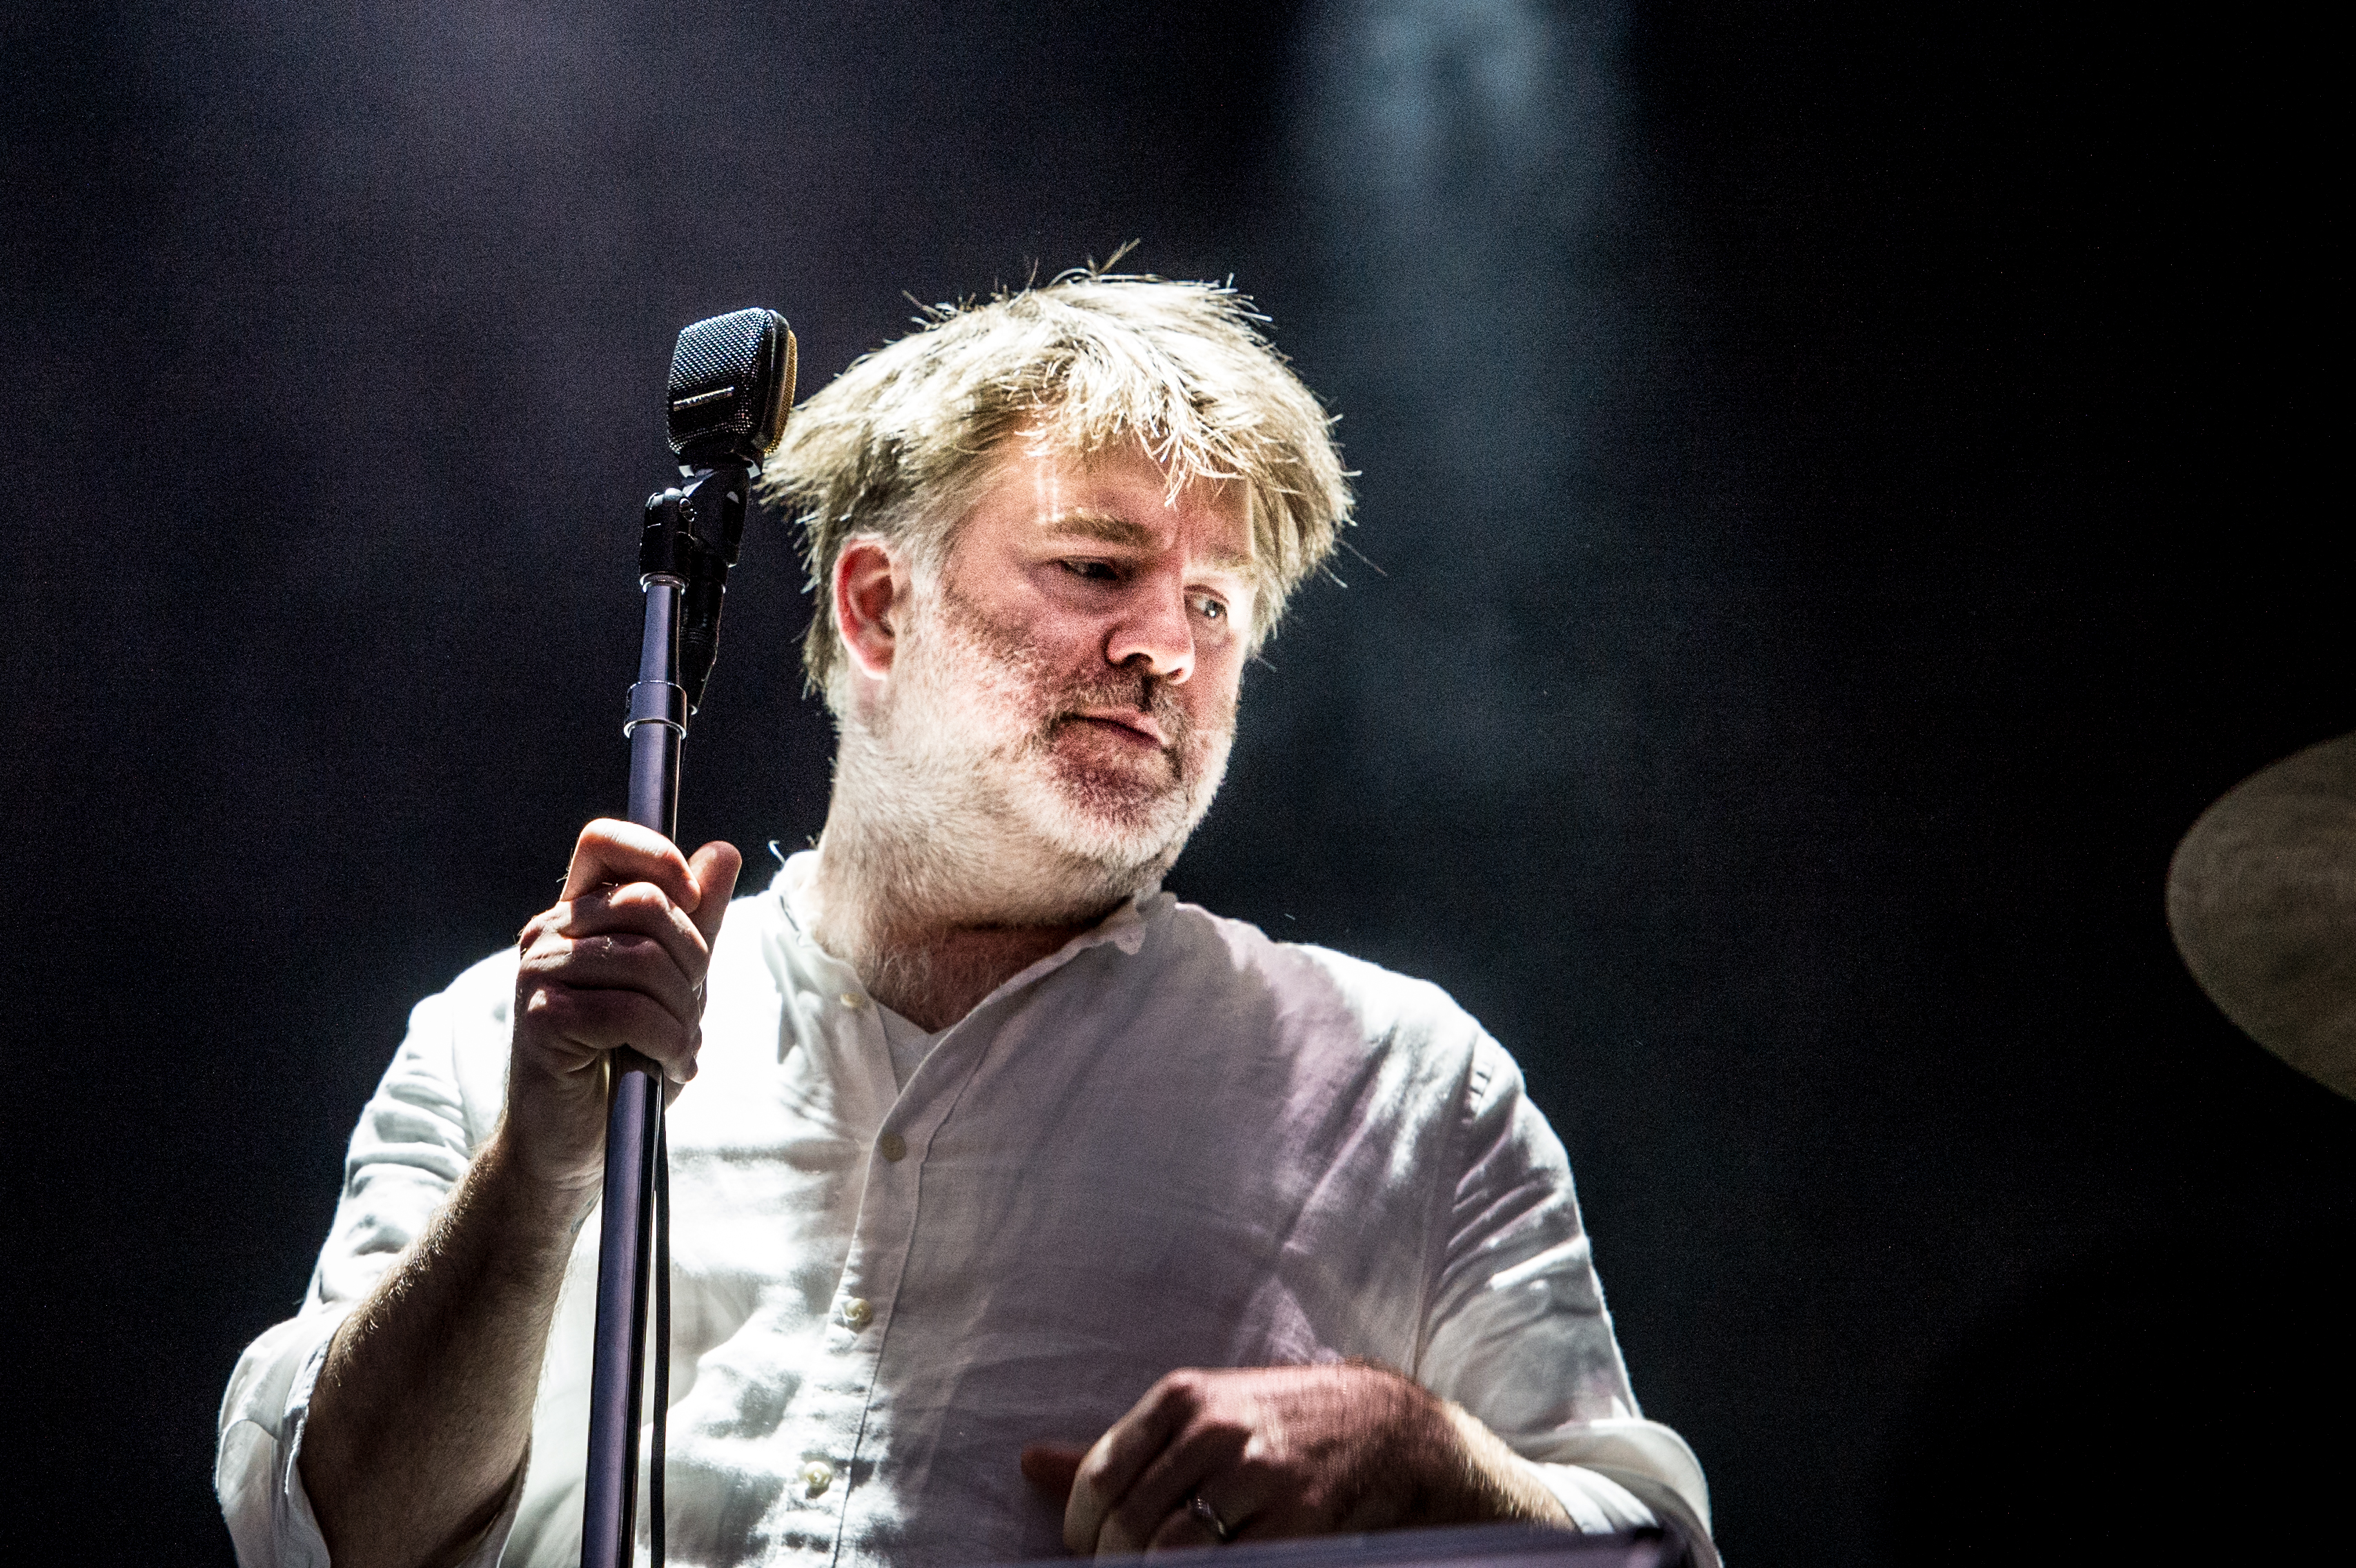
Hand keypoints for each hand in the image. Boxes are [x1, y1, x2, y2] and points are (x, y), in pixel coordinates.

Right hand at [504, 819, 740, 1200]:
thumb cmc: (625, 1061)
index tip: (693, 900)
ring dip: (682, 1013)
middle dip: (692, 962)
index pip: (604, 842)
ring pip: (645, 959)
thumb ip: (696, 921)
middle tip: (687, 1011)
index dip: (657, 856)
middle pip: (648, 903)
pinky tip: (665, 1067)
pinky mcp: (539, 1018)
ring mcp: (538, 972)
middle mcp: (549, 932)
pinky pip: (629, 1011)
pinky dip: (666, 1043)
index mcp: (577, 915)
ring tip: (676, 1047)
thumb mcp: (673, 986)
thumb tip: (723, 851)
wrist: (575, 1144)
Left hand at [1024, 1363, 1564, 1553]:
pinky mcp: (1298, 1523)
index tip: (1091, 1547)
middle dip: (1114, 1564)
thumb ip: (1115, 1446)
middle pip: (1130, 1524)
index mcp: (1184, 1397)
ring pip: (1171, 1555)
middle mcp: (1218, 1430)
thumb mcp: (1196, 1413)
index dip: (1082, 1529)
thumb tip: (1030, 1465)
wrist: (1384, 1427)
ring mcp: (1261, 1477)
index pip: (1099, 1478)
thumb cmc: (1275, 1421)